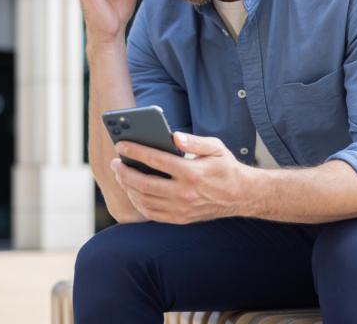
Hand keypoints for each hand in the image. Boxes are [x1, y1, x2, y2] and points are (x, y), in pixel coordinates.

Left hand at [111, 133, 250, 223]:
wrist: (241, 196)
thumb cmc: (225, 167)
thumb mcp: (215, 147)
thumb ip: (194, 141)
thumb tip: (174, 135)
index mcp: (192, 172)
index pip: (156, 160)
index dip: (135, 151)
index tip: (121, 145)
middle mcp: (185, 193)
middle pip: (144, 183)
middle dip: (124, 172)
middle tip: (115, 162)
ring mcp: (181, 209)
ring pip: (145, 201)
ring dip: (128, 187)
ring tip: (121, 175)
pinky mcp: (180, 219)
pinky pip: (152, 214)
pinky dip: (138, 203)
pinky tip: (132, 191)